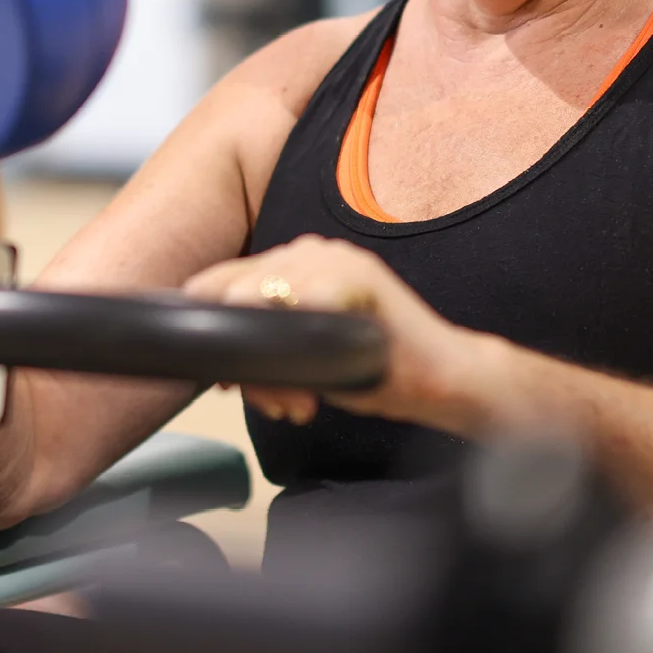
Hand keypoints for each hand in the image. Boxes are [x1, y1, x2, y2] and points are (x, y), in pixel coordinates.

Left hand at [182, 236, 484, 433]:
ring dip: (267, 352)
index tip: (218, 378)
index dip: (211, 328)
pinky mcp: (363, 274)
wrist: (441, 377)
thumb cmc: (372, 370)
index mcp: (293, 264)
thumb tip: (221, 377)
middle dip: (240, 349)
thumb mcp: (306, 365)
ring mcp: (337, 258)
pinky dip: (299, 327)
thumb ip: (265, 358)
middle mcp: (310, 251)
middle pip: (238, 287)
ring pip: (266, 292)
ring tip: (288, 402)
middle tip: (260, 400)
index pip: (225, 281)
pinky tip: (303, 358)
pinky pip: (311, 295)